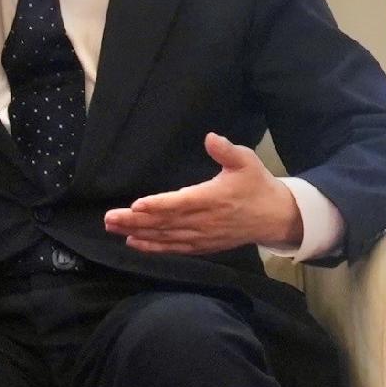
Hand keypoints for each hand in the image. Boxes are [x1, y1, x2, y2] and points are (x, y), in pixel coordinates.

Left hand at [102, 132, 303, 254]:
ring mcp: (202, 236)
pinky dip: (154, 247)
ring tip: (113, 228)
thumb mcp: (247, 161)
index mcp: (212, 198)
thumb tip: (211, 138)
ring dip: (138, 234)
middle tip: (109, 218)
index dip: (158, 205)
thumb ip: (227, 150)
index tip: (136, 205)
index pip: (180, 203)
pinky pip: (174, 248)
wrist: (276, 217)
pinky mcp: (203, 246)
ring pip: (165, 237)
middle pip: (165, 223)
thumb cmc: (257, 185)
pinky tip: (134, 243)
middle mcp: (204, 221)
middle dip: (135, 221)